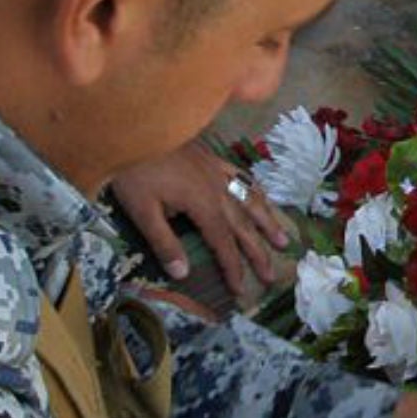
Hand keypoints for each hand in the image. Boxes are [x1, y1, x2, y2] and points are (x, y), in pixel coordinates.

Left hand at [108, 142, 295, 296]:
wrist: (134, 127)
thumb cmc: (134, 172)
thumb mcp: (142, 211)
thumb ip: (164, 242)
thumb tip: (183, 274)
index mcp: (202, 204)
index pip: (223, 242)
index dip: (233, 267)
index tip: (241, 289)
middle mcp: (217, 188)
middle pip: (243, 225)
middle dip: (258, 252)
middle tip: (271, 276)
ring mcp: (217, 171)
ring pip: (250, 199)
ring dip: (267, 222)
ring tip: (282, 239)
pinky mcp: (212, 159)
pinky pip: (241, 176)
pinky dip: (254, 189)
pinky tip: (259, 196)